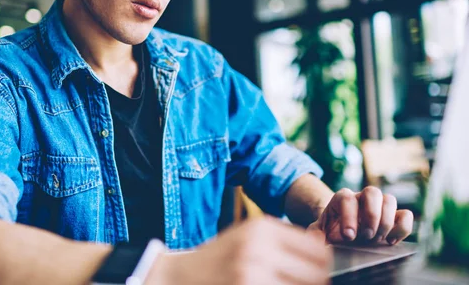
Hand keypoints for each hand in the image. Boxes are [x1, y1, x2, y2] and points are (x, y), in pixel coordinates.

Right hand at [150, 216, 331, 284]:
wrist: (180, 278)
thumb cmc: (219, 258)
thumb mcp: (247, 237)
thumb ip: (283, 239)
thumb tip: (323, 248)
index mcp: (262, 228)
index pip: (318, 250)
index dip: (326, 265)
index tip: (321, 273)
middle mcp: (259, 248)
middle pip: (317, 273)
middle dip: (318, 281)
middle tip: (301, 280)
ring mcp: (252, 273)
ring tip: (283, 281)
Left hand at [308, 186, 413, 245]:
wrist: (342, 234)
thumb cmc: (330, 232)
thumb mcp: (318, 232)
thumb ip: (315, 233)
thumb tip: (316, 237)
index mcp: (341, 198)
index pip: (347, 198)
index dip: (349, 216)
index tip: (348, 236)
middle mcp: (362, 197)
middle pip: (372, 191)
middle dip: (371, 215)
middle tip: (367, 236)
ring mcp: (379, 205)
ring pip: (390, 200)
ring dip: (386, 222)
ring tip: (378, 239)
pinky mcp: (393, 217)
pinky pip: (406, 215)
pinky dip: (402, 227)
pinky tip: (391, 241)